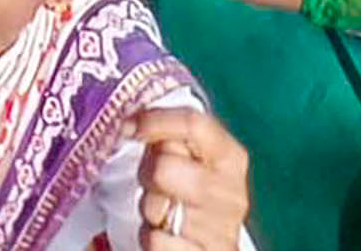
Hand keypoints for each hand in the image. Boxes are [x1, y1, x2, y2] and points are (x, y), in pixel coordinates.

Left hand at [132, 108, 253, 250]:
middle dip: (148, 173)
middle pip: (164, 167)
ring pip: (156, 208)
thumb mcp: (193, 162)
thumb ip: (174, 139)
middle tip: (153, 182)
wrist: (211, 247)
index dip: (154, 121)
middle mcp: (231, 194)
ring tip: (163, 211)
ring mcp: (221, 231)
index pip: (194, 125)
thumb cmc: (196, 198)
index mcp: (231, 158)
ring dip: (149, 209)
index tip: (129, 126)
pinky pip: (156, 242)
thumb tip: (134, 121)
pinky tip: (165, 235)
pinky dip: (151, 239)